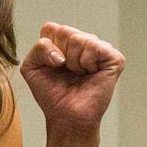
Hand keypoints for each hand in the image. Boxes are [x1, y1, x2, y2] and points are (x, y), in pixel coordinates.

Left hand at [21, 23, 124, 137]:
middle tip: (67, 73)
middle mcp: (83, 41)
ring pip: (79, 38)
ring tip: (79, 75)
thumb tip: (60, 54)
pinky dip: (87, 62)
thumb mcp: (32, 68)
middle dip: (61, 55)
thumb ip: (38, 48)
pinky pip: (94, 46)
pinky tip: (91, 74)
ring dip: (74, 62)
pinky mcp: (114, 58)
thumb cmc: (52, 95)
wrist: (66, 118)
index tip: (52, 68)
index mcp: (65, 41)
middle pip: (64, 31)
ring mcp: (100, 48)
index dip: (47, 50)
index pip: (51, 28)